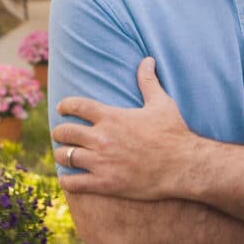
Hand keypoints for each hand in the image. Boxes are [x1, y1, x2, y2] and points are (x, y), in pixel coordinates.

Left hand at [52, 57, 196, 199]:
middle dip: (60, 132)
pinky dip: (67, 180)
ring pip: (65, 156)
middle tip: (60, 134)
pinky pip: (73, 182)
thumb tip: (148, 59)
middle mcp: (102, 137)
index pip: (77, 106)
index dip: (65, 106)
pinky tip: (68, 178)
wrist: (183, 166)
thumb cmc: (173, 133)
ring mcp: (101, 162)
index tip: (61, 108)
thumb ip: (148, 81)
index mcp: (111, 116)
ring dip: (61, 154)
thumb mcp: (161, 103)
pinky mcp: (105, 183)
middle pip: (65, 131)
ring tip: (63, 155)